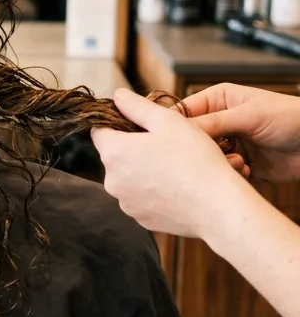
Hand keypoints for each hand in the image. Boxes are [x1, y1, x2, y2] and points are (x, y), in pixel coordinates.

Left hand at [92, 88, 246, 237]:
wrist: (218, 207)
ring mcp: (126, 203)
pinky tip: (176, 186)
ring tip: (173, 166)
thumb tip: (118, 96)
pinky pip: (142, 198)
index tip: (139, 123)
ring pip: (129, 178)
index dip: (118, 123)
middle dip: (133, 147)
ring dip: (143, 170)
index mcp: (114, 153)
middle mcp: (112, 181)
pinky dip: (154, 191)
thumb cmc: (195, 161)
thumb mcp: (168, 121)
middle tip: (164, 144)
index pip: (99, 131)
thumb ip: (137, 106)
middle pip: (115, 155)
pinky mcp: (141, 220)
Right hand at [184, 82, 299, 182]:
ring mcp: (231, 144)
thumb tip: (180, 131)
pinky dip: (232, 173)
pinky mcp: (241, 165)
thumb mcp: (249, 115)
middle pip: (193, 139)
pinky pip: (223, 172)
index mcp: (219, 100)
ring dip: (219, 162)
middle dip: (200, 149)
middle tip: (212, 153)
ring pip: (207, 158)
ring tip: (237, 161)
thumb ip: (213, 123)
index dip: (176, 126)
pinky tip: (247, 168)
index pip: (184, 112)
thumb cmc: (290, 117)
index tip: (174, 141)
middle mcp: (221, 122)